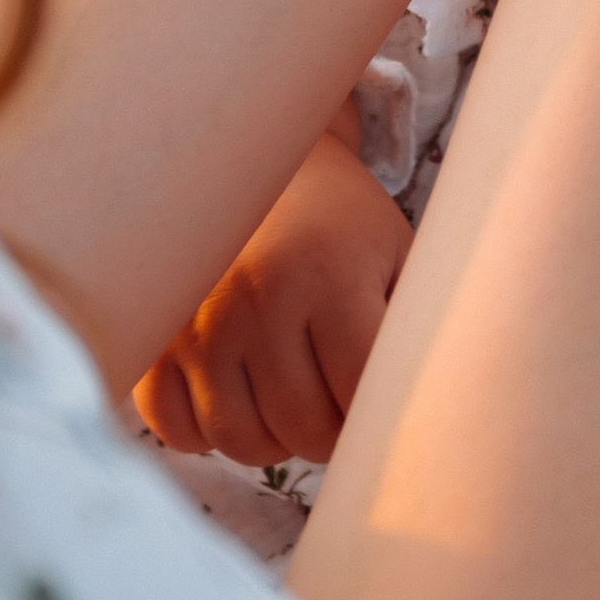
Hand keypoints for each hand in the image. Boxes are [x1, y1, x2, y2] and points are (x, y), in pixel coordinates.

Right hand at [135, 124, 410, 465]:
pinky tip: (236, 398)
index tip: (380, 399)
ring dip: (273, 439)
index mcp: (328, 273)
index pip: (361, 395)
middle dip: (330, 433)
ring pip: (239, 439)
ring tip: (291, 401)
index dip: (379, 416)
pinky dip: (207, 433)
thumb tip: (444, 409)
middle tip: (336, 402)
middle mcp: (257, 297)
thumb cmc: (340, 221)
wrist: (252, 161)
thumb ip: (418, 326)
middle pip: (303, 428)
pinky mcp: (156, 335)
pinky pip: (174, 426)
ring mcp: (198, 320)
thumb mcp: (396, 253)